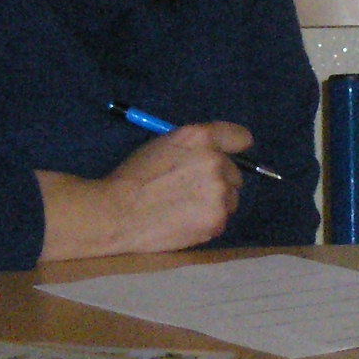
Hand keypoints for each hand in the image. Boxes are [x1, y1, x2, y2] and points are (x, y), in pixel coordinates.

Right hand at [36, 122, 250, 261]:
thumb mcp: (164, 145)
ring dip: (215, 202)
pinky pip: (221, 219)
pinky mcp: (217, 220)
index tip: (232, 155)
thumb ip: (194, 146)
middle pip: (236, 172)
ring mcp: (218, 192)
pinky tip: (183, 221)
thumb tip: (218, 153)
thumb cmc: (134, 177)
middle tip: (191, 189)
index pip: (240, 137)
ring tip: (184, 207)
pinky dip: (208, 221)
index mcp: (200, 137)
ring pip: (230, 198)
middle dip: (220, 180)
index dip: (235, 148)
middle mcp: (215, 161)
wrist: (117, 213)